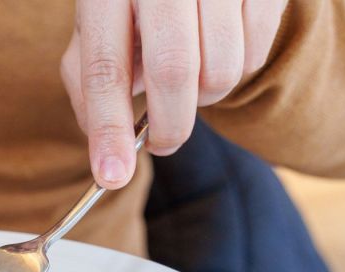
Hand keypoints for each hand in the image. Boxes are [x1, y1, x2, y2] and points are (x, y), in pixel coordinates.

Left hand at [61, 0, 287, 188]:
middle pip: (173, 71)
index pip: (104, 68)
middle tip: (162, 144)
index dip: (109, 129)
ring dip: (206, 95)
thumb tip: (104, 143)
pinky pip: (255, 54)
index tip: (113, 177)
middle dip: (169, 126)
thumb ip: (89, 77)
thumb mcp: (101, 22)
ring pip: (220, 70)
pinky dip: (238, 68)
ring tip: (192, 74)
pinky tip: (221, 45)